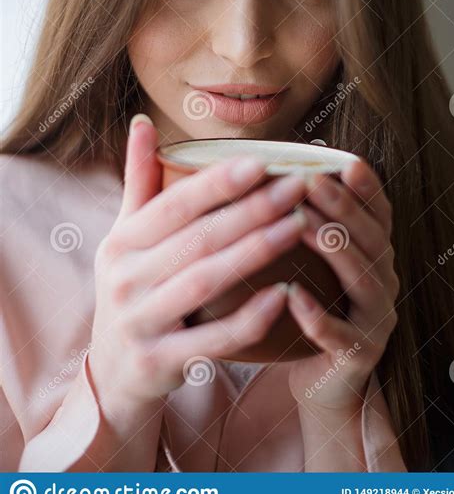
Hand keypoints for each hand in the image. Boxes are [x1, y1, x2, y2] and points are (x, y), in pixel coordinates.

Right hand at [88, 115, 309, 417]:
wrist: (112, 372)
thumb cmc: (132, 289)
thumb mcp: (125, 236)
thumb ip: (140, 180)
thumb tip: (143, 121)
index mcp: (121, 243)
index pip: (173, 205)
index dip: (217, 183)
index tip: (262, 162)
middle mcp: (126, 280)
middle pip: (197, 239)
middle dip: (252, 210)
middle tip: (298, 186)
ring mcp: (142, 324)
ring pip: (207, 282)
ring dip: (257, 251)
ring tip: (301, 224)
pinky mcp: (161, 363)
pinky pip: (214, 339)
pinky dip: (250, 317)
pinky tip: (285, 292)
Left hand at [287, 158, 399, 414]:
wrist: (321, 378)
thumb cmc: (312, 307)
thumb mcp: (314, 262)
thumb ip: (307, 222)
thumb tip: (275, 173)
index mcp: (374, 254)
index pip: (377, 214)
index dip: (365, 188)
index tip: (346, 162)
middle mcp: (382, 281)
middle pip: (371, 239)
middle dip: (341, 207)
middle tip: (311, 181)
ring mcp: (375, 319)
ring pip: (363, 279)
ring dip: (333, 249)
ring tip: (300, 223)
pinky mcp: (359, 355)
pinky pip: (341, 335)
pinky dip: (319, 316)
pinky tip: (293, 296)